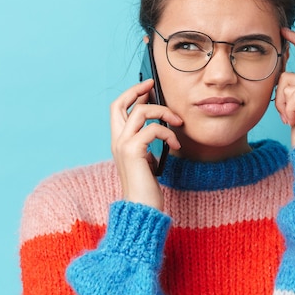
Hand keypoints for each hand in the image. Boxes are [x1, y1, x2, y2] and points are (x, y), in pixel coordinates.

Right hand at [110, 79, 182, 209]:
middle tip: (154, 85)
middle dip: (137, 90)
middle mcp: (117, 140)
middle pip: (119, 103)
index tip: (147, 86)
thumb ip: (146, 143)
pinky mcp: (133, 151)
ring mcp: (123, 145)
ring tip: (177, 122)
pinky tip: (175, 144)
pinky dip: (168, 133)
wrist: (141, 209)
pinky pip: (153, 129)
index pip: (117, 108)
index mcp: (118, 141)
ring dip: (163, 112)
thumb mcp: (145, 159)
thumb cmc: (146, 188)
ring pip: (141, 111)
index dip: (130, 93)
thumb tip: (157, 125)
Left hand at [275, 28, 294, 146]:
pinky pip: (294, 95)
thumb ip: (287, 88)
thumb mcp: (290, 107)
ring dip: (284, 106)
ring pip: (287, 85)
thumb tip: (278, 69)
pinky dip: (290, 110)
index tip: (284, 31)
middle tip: (290, 116)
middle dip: (279, 98)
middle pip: (287, 75)